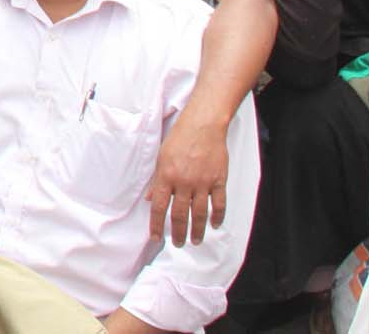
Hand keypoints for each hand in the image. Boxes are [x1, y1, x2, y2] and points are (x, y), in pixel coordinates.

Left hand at [148, 113, 229, 245]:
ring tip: (195, 241)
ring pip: (199, 213)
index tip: (156, 238)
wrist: (203, 125)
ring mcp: (202, 182)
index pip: (159, 207)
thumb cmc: (180, 138)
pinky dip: (217, 217)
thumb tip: (149, 199)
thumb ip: (156, 180)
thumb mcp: (161, 157)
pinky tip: (214, 225)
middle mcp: (184, 182)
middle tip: (177, 244)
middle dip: (177, 232)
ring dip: (197, 230)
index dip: (156, 224)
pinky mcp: (218, 180)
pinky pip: (219, 203)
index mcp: (166, 176)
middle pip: (179, 214)